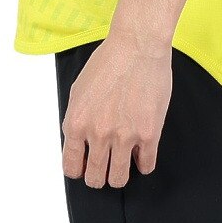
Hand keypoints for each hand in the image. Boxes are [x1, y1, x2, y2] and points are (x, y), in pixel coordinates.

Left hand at [61, 29, 172, 187]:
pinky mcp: (149, 132)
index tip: (86, 166)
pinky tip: (142, 151)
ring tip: (123, 162)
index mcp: (77, 123)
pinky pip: (147, 166)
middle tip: (106, 166)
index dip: (79, 169)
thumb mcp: (79, 89)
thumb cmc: (109, 59)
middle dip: (99, 175)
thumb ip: (77, 119)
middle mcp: (98, 133)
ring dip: (120, 174)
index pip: (71, 167)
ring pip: (119, 179)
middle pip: (95, 178)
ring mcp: (125, 135)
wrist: (138, 44)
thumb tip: (79, 143)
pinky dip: (144, 163)